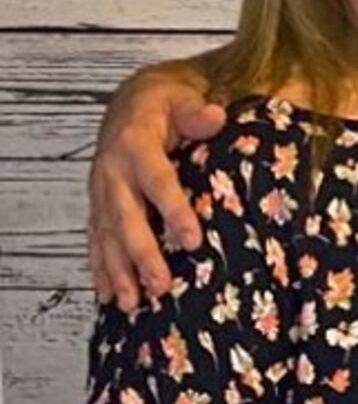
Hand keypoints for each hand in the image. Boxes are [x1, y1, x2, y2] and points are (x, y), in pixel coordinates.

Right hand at [88, 69, 224, 310]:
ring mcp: (103, 191)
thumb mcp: (182, 100)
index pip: (157, 180)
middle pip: (127, 217)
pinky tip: (109, 296)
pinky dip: (101, 269)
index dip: (172, 210)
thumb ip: (196, 113)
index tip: (191, 240)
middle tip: (160, 286)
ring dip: (118, 270)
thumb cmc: (165, 106)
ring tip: (132, 303)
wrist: (130, 103)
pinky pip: (97, 239)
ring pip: (108, 235)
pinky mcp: (99, 206)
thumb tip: (215, 115)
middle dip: (142, 253)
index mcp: (137, 143)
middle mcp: (114, 170)